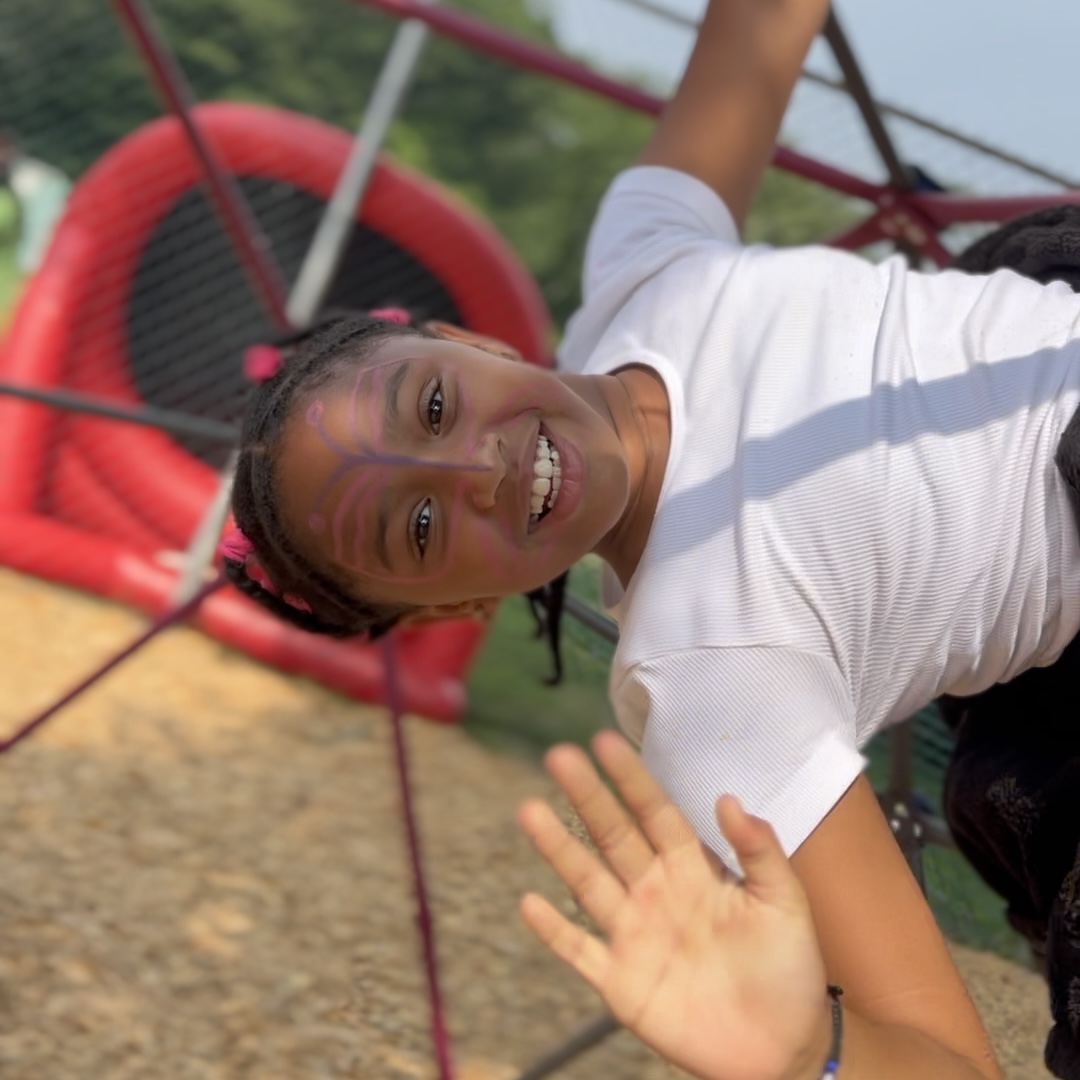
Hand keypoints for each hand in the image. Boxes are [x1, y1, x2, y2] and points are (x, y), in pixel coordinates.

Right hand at [517, 730, 830, 1079]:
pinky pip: (580, 951)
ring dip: (559, 847)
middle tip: (559, 756)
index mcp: (693, 870)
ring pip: (588, 882)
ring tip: (529, 810)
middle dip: (587, 796)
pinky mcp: (621, 982)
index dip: (632, 779)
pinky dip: (554, 930)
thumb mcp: (785, 902)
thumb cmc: (788, 968)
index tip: (605, 741)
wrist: (783, 1049)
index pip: (656, 813)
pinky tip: (529, 902)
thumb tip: (730, 798)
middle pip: (614, 836)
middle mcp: (656, 893)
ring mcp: (634, 936)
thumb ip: (760, 851)